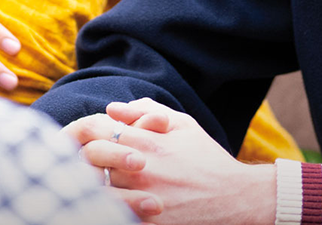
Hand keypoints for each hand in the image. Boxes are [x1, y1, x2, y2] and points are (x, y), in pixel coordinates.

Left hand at [65, 98, 276, 224]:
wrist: (234, 196)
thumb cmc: (206, 156)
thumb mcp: (182, 124)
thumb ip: (146, 110)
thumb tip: (111, 108)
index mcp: (147, 142)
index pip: (98, 131)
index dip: (87, 132)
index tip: (90, 137)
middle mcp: (142, 169)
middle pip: (92, 160)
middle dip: (89, 159)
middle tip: (91, 161)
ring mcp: (144, 197)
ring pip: (98, 190)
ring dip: (94, 185)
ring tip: (97, 183)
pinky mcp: (150, 221)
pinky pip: (114, 213)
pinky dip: (107, 207)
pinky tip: (109, 202)